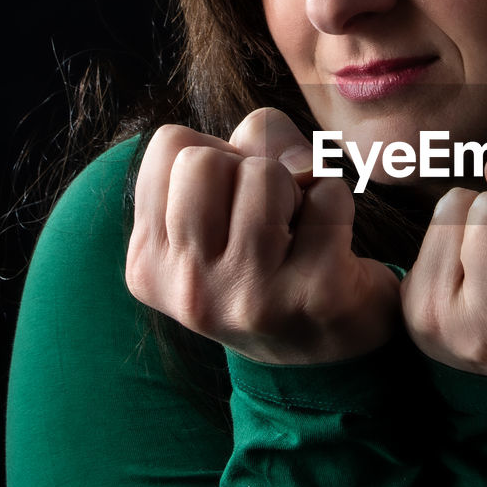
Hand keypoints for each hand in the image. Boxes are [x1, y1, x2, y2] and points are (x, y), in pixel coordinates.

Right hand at [126, 108, 400, 363]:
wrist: (332, 344)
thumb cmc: (274, 255)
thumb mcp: (229, 201)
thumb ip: (249, 142)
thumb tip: (289, 155)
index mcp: (150, 263)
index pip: (168, 144)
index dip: (215, 155)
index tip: (232, 200)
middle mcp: (189, 287)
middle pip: (203, 160)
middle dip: (248, 169)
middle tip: (268, 215)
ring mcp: (248, 295)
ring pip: (264, 173)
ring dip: (294, 186)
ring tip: (298, 229)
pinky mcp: (314, 295)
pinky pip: (326, 196)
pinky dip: (336, 203)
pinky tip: (331, 244)